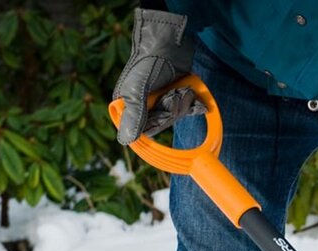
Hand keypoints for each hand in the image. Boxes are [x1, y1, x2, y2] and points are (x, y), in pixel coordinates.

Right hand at [112, 9, 204, 145]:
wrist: (170, 41)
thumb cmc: (149, 62)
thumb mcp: (138, 90)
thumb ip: (134, 115)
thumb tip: (125, 141)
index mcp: (128, 105)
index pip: (144, 130)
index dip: (157, 123)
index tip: (164, 111)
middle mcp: (144, 105)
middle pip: (163, 123)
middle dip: (172, 109)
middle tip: (172, 92)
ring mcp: (162, 100)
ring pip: (177, 115)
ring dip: (182, 102)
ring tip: (180, 86)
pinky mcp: (177, 95)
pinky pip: (187, 109)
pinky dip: (192, 102)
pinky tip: (190, 90)